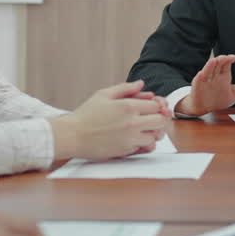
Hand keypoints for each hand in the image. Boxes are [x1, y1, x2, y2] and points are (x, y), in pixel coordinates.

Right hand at [53, 81, 170, 159]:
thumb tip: (141, 84)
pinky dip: (146, 144)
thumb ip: (125, 88)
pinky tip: (138, 139)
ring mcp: (130, 138)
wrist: (72, 135)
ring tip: (145, 129)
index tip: (152, 106)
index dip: (158, 105)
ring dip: (154, 132)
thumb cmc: (86, 114)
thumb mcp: (104, 94)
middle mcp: (133, 123)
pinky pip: (146, 148)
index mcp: (128, 106)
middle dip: (160, 118)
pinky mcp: (126, 151)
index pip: (157, 105)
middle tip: (152, 118)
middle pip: (161, 121)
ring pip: (156, 136)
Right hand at [174, 55, 234, 115]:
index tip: (234, 57)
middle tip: (225, 57)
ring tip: (214, 61)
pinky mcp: (198, 87)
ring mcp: (205, 81)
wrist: (205, 109)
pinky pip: (198, 81)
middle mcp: (214, 76)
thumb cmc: (218, 100)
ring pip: (208, 70)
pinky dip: (200, 77)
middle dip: (221, 60)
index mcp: (223, 76)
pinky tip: (201, 74)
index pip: (226, 64)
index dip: (229, 59)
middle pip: (217, 65)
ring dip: (210, 66)